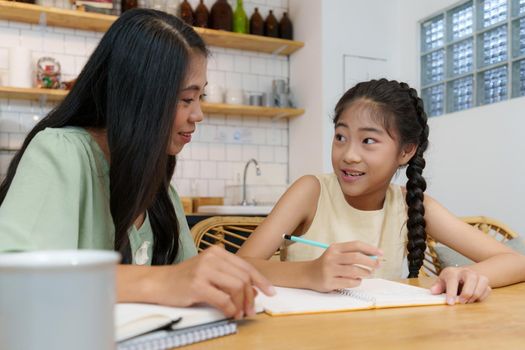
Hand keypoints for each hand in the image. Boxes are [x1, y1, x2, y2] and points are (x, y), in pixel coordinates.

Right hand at [152, 246, 274, 318]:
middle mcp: (212, 258)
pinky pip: (223, 300)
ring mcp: (204, 270)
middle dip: (251, 296)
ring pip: (236, 288)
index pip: (246, 266)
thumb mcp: (208, 270)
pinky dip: (230, 309)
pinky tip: (229, 313)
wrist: (158, 283)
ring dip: (242, 304)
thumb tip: (253, 289)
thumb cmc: (184, 279)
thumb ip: (228, 276)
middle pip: (243, 278)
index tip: (270, 291)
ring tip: (240, 313)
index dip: (260, 280)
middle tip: (251, 309)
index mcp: (217, 252)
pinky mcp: (197, 285)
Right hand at [309, 241, 382, 291]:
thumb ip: (352, 254)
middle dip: (371, 261)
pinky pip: (350, 282)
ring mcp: (330, 270)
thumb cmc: (328, 264)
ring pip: (354, 271)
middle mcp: (331, 257)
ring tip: (368, 273)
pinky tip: (357, 280)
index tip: (381, 253)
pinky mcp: (330, 282)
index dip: (370, 248)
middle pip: (356, 257)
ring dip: (366, 273)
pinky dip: (357, 282)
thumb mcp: (336, 254)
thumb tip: (374, 256)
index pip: (356, 245)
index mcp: (335, 248)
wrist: (308, 274)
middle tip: (378, 265)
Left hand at [430, 266, 490, 304]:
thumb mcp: (441, 282)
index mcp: (453, 272)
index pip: (452, 280)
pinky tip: (474, 299)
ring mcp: (477, 275)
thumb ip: (437, 287)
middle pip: (471, 278)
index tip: (450, 302)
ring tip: (468, 302)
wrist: (462, 275)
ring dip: (475, 295)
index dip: (451, 292)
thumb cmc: (450, 280)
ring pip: (482, 283)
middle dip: (467, 292)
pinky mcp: (485, 281)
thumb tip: (433, 291)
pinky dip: (482, 296)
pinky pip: (487, 289)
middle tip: (462, 302)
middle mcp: (466, 271)